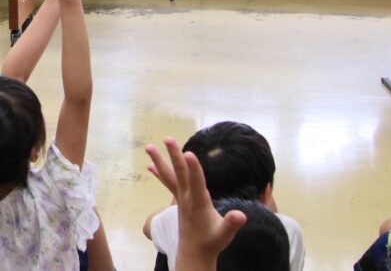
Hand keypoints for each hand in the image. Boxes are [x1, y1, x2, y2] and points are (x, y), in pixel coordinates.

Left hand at [145, 138, 246, 268]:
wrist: (194, 252)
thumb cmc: (211, 241)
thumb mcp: (224, 234)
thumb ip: (231, 223)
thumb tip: (241, 216)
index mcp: (199, 203)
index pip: (196, 183)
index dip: (193, 168)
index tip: (189, 153)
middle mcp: (187, 197)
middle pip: (180, 173)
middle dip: (174, 156)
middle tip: (167, 139)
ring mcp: (181, 197)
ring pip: (169, 175)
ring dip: (160, 161)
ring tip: (148, 147)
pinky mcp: (179, 199)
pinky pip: (168, 183)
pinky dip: (160, 173)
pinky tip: (150, 165)